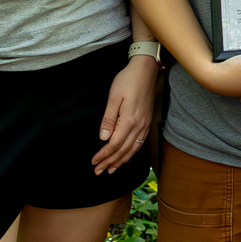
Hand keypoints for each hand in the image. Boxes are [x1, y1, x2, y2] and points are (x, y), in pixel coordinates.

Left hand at [92, 55, 158, 175]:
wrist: (146, 69)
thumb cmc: (128, 80)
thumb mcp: (114, 97)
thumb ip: (109, 119)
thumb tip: (103, 138)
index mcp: (129, 120)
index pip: (114, 145)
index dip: (103, 155)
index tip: (94, 162)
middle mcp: (139, 126)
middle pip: (123, 150)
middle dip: (109, 162)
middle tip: (98, 171)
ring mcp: (145, 124)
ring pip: (132, 150)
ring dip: (120, 161)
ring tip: (110, 170)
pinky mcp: (147, 122)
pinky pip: (139, 144)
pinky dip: (131, 154)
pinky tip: (126, 157)